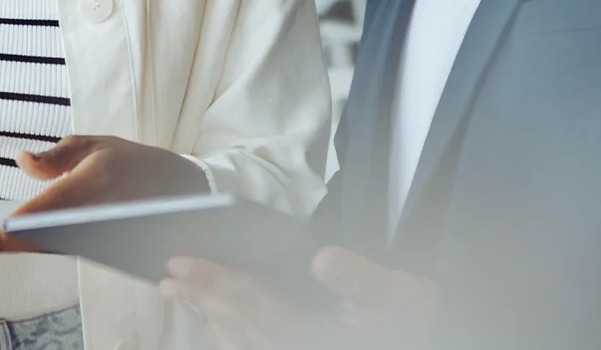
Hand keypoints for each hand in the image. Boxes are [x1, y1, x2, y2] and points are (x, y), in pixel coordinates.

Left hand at [0, 135, 209, 254]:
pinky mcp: (102, 248)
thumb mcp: (95, 144)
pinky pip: (65, 249)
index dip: (13, 226)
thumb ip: (55, 155)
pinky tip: (14, 242)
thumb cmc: (134, 163)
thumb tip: (21, 161)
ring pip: (51, 248)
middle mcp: (94, 218)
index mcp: (90, 186)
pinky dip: (39, 247)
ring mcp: (99, 238)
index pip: (44, 212)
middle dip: (5, 244)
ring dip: (19, 247)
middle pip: (41, 239)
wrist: (180, 192)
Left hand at [159, 246, 437, 349]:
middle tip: (165, 274)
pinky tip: (217, 324)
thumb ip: (363, 280)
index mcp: (314, 336)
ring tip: (179, 291)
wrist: (435, 337)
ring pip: (238, 344)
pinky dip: (229, 339)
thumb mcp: (401, 297)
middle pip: (236, 325)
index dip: (212, 281)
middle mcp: (297, 349)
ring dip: (207, 318)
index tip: (178, 261)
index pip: (252, 304)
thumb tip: (322, 258)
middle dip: (199, 298)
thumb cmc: (411, 320)